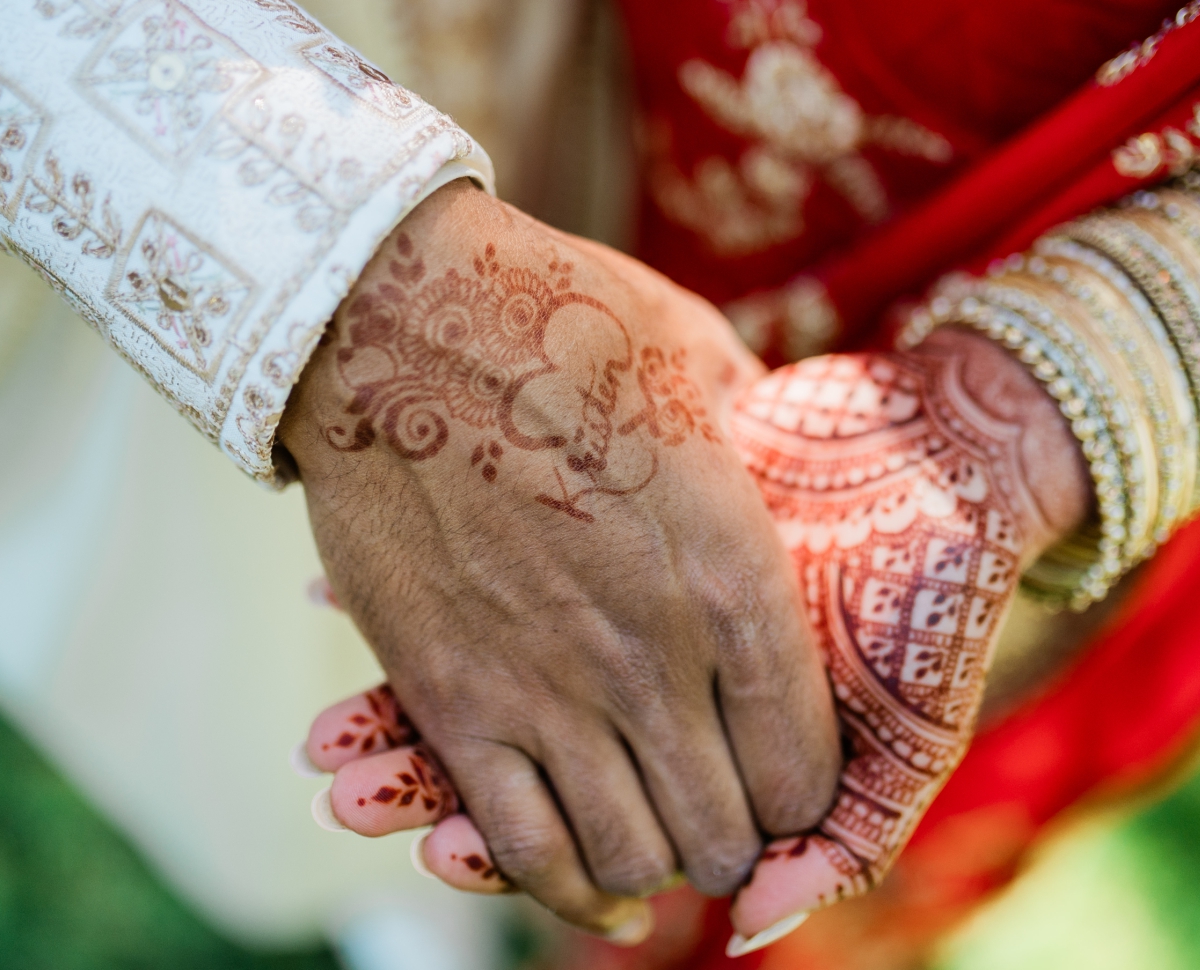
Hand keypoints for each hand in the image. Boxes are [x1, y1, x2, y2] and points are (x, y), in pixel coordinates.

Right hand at [301, 329, 1083, 942]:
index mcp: (732, 570)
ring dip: (652, 860)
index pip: (806, 763)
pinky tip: (592, 886)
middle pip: (725, 834)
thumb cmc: (556, 313)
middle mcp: (655, 655)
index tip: (786, 763)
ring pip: (631, 858)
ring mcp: (550, 689)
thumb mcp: (695, 354)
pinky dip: (565, 887)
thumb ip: (751, 424)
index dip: (806, 785)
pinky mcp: (454, 702)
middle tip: (720, 802)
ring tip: (655, 831)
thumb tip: (779, 440)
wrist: (393, 318)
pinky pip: (523, 850)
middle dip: (735, 834)